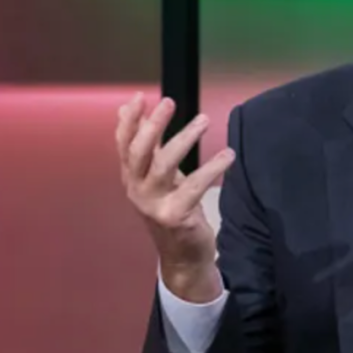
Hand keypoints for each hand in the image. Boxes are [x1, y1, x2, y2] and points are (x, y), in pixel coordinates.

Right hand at [116, 92, 235, 301]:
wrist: (182, 255)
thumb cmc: (171, 208)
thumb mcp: (157, 176)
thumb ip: (147, 145)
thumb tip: (129, 110)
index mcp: (131, 177)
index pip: (124, 144)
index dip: (130, 120)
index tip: (140, 96)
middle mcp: (137, 190)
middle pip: (138, 152)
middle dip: (152, 125)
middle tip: (169, 101)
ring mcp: (154, 204)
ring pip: (164, 165)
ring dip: (185, 139)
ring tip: (204, 120)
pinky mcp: (175, 216)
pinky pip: (195, 186)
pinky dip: (212, 167)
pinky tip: (228, 155)